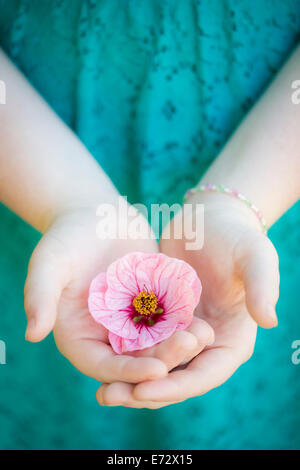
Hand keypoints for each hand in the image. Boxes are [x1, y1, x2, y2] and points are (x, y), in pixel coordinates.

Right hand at [24, 202, 212, 385]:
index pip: (103, 366)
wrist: (96, 214)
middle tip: (190, 347)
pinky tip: (205, 318)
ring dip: (180, 344)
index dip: (129, 373)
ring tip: (203, 335)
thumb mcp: (51, 262)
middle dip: (163, 357)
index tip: (156, 371)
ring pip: (158, 342)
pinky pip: (171, 320)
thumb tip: (32, 334)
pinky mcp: (153, 306)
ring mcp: (132, 323)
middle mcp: (107, 336)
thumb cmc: (67, 237)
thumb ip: (40, 295)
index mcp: (80, 337)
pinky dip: (186, 323)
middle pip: (136, 359)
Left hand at [97, 193, 278, 406]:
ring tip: (101, 392)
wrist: (208, 218)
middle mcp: (205, 345)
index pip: (205, 374)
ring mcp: (180, 333)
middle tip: (111, 397)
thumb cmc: (237, 236)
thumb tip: (270, 321)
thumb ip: (262, 286)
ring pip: (155, 366)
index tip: (145, 391)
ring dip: (130, 381)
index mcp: (231, 340)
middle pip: (176, 378)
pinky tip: (99, 361)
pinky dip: (123, 355)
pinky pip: (140, 343)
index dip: (176, 387)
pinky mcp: (160, 320)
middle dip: (145, 391)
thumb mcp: (255, 256)